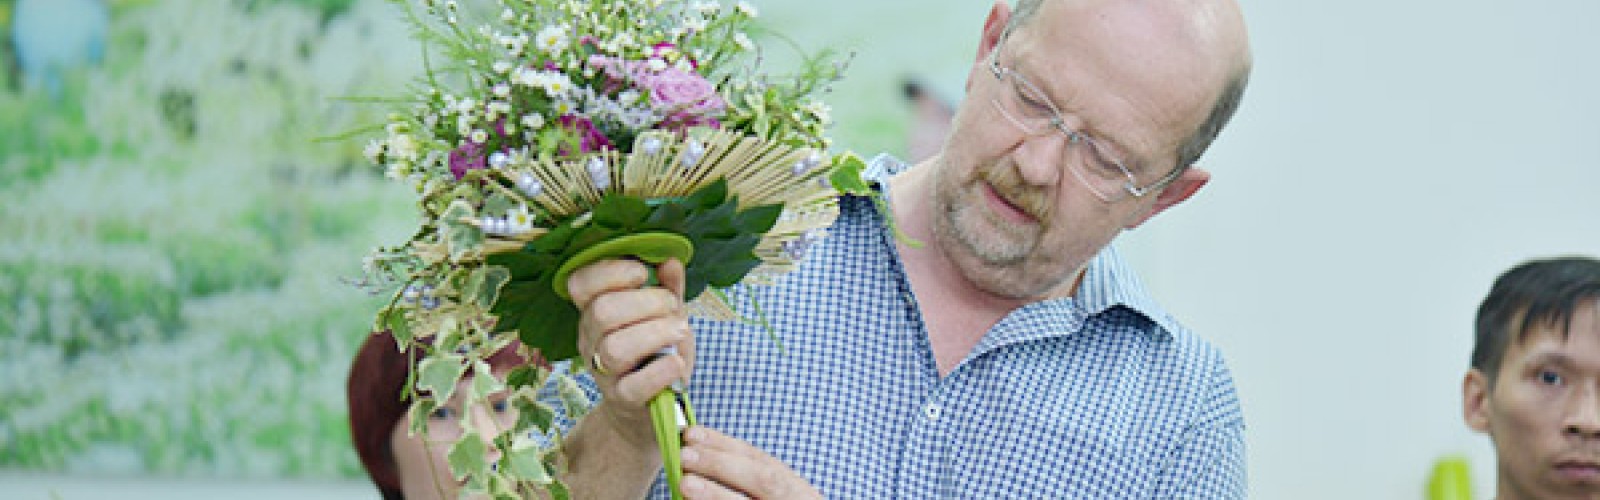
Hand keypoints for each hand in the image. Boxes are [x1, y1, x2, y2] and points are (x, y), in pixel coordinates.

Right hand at [568, 258, 694, 450]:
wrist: (651, 410)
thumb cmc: (656, 354)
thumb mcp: (664, 314)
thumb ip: (667, 287)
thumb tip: (670, 261)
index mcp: (594, 312)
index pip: (580, 284)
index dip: (611, 271)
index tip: (642, 274)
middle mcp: (591, 341)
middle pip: (602, 313)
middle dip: (645, 302)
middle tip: (670, 307)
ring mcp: (604, 372)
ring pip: (615, 348)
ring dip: (654, 333)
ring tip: (678, 331)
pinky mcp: (623, 401)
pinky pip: (634, 386)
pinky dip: (660, 371)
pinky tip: (677, 362)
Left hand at [679, 426, 820, 499]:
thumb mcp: (775, 499)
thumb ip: (747, 485)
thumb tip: (699, 459)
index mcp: (798, 494)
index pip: (761, 462)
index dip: (726, 445)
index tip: (693, 433)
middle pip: (765, 481)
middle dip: (723, 465)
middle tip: (686, 455)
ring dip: (717, 495)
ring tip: (686, 483)